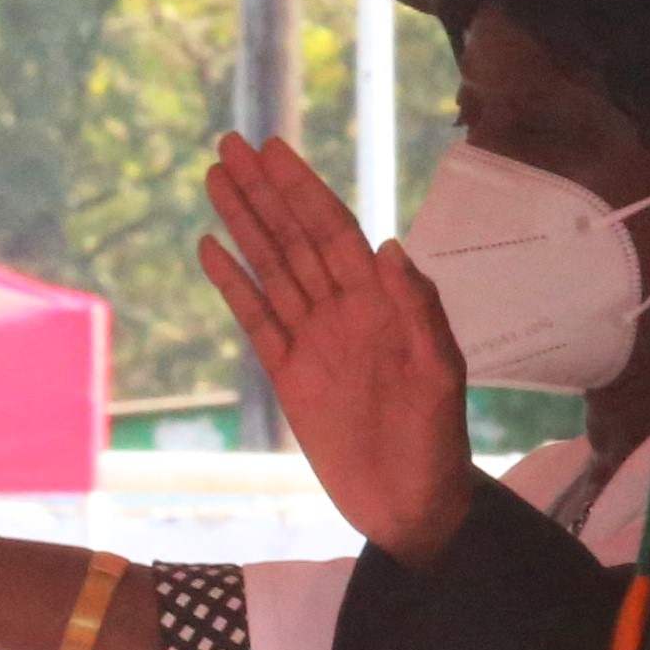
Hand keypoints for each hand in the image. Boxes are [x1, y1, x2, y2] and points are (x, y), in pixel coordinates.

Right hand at [195, 135, 473, 559]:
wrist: (411, 504)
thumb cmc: (438, 442)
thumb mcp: (440, 375)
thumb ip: (418, 312)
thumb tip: (387, 247)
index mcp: (381, 303)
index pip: (336, 232)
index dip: (305, 191)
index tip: (275, 151)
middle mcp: (343, 310)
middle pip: (296, 238)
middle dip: (265, 191)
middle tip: (230, 144)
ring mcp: (313, 339)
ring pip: (271, 268)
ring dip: (244, 223)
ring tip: (215, 178)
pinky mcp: (289, 374)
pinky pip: (256, 319)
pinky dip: (233, 283)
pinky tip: (210, 248)